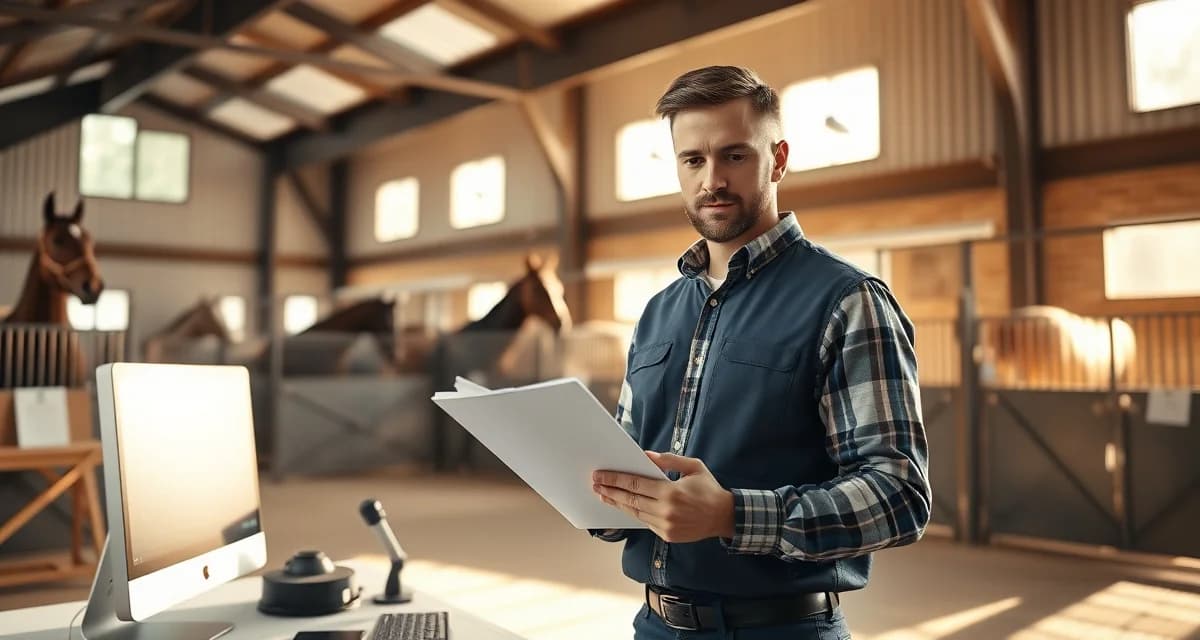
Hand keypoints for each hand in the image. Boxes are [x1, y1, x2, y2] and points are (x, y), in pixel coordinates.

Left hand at [592, 451, 733, 542]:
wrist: (724, 517)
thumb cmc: (709, 489)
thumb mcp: (693, 467)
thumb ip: (669, 460)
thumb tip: (646, 455)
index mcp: (671, 492)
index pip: (635, 484)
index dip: (615, 479)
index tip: (600, 475)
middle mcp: (666, 511)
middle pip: (630, 500)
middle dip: (610, 491)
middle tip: (595, 484)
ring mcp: (665, 526)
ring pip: (634, 513)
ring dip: (616, 503)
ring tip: (603, 495)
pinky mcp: (666, 535)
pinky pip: (645, 522)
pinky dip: (633, 513)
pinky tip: (622, 505)